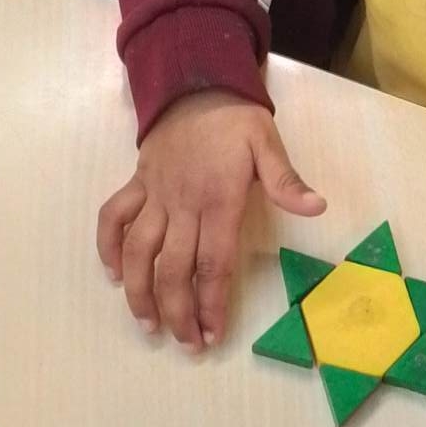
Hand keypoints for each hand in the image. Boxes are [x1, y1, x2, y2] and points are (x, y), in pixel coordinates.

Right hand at [96, 91, 324, 350]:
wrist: (195, 83)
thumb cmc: (236, 120)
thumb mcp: (268, 143)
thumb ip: (286, 181)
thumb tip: (316, 208)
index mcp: (217, 199)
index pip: (213, 263)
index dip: (212, 302)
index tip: (213, 333)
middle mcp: (182, 203)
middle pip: (174, 268)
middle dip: (178, 311)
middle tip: (187, 343)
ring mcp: (154, 195)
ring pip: (138, 251)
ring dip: (140, 291)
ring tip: (148, 324)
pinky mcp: (136, 184)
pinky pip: (114, 218)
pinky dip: (108, 247)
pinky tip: (114, 275)